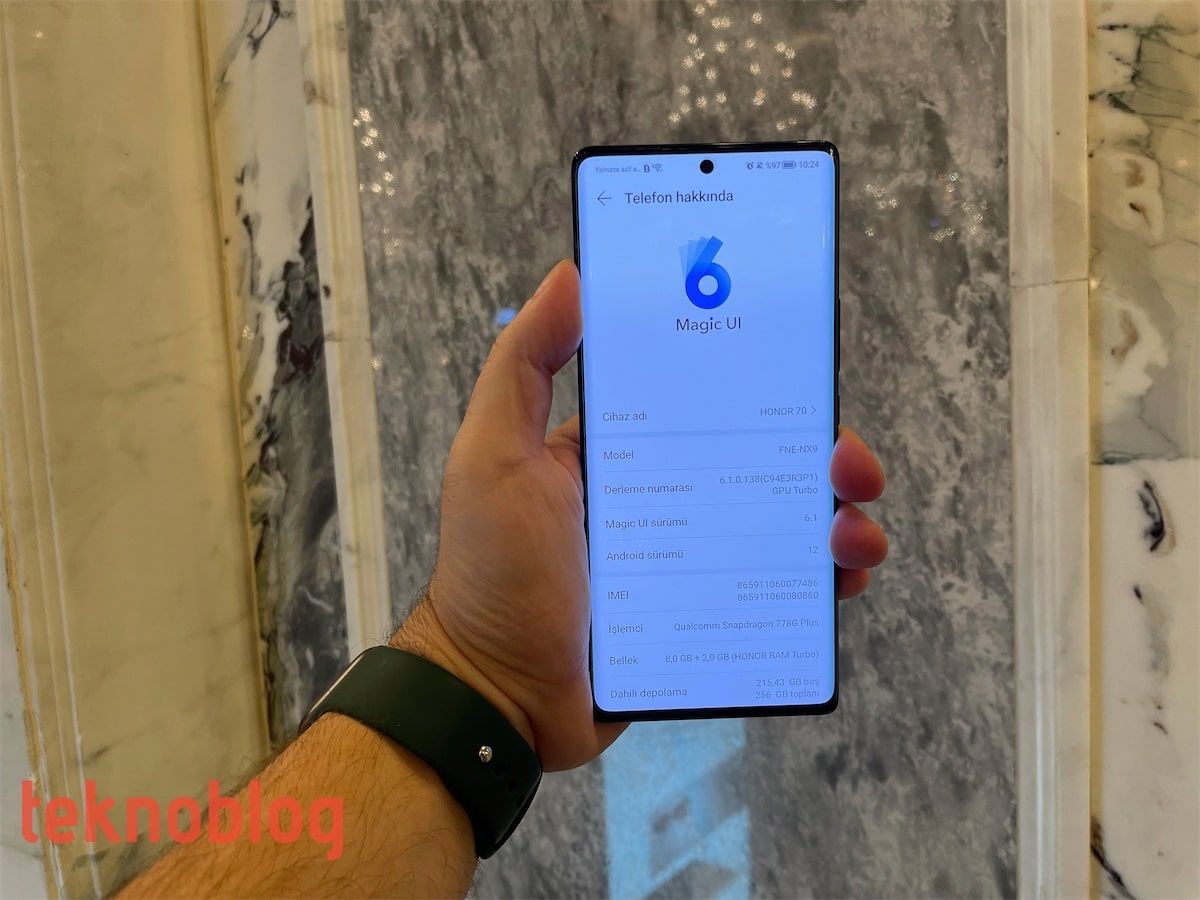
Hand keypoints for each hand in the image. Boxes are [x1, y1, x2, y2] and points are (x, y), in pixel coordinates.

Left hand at [393, 261, 887, 771]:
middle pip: (765, 459)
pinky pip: (782, 592)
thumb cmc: (493, 571)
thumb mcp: (493, 454)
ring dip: (840, 518)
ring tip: (856, 533)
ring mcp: (696, 559)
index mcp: (626, 451)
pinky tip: (845, 578)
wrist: (500, 697)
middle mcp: (669, 496)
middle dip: (823, 454)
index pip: (708, 398)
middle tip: (849, 466)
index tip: (804, 369)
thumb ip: (524, 363)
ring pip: (787, 524)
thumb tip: (572, 274)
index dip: (762, 379)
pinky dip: (825, 581)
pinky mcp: (712, 616)